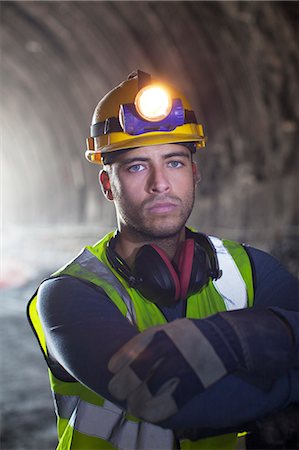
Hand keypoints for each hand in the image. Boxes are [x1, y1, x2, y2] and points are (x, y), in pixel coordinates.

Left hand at [108, 319, 233, 421]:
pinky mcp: (194, 384)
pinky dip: (155, 411)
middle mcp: (170, 349)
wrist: (225, 339)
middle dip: (122, 384)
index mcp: (161, 333)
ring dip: (136, 402)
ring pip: (150, 391)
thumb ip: (148, 340)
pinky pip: (170, 403)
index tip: (111, 369)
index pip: (132, 350)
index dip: (118, 362)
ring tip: (132, 405)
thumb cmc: (189, 335)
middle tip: (116, 390)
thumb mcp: (167, 328)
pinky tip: (147, 413)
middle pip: (137, 372)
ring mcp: (182, 367)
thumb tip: (124, 358)